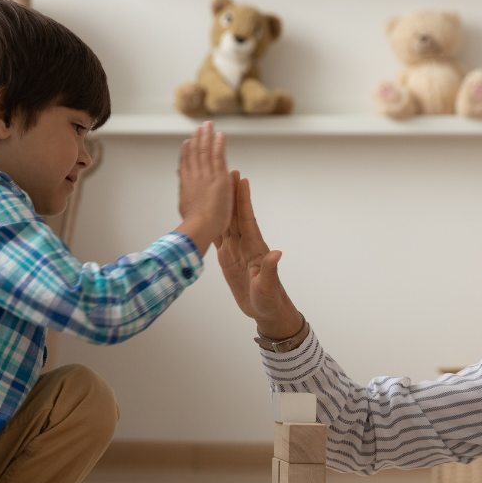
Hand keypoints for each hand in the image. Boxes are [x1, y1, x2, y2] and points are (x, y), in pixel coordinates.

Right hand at [176, 121, 234, 254]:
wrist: (200, 226)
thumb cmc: (194, 224)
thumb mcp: (184, 206)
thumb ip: (184, 192)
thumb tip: (181, 182)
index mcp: (186, 186)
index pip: (186, 165)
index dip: (186, 152)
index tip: (187, 142)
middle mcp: (194, 177)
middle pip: (195, 153)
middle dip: (197, 139)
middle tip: (199, 127)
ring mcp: (205, 175)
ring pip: (205, 151)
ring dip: (206, 136)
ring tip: (208, 125)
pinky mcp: (218, 177)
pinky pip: (218, 156)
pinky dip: (219, 144)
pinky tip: (220, 134)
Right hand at [217, 175, 302, 338]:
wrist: (265, 311)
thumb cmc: (269, 300)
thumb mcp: (267, 287)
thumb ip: (270, 270)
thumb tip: (276, 253)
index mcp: (255, 248)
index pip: (247, 219)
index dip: (243, 200)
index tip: (241, 180)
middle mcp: (245, 245)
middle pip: (235, 215)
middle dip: (231, 194)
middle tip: (226, 171)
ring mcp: (236, 251)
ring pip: (226, 223)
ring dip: (221, 205)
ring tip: (215, 187)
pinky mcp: (227, 259)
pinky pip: (218, 239)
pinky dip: (212, 225)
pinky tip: (205, 214)